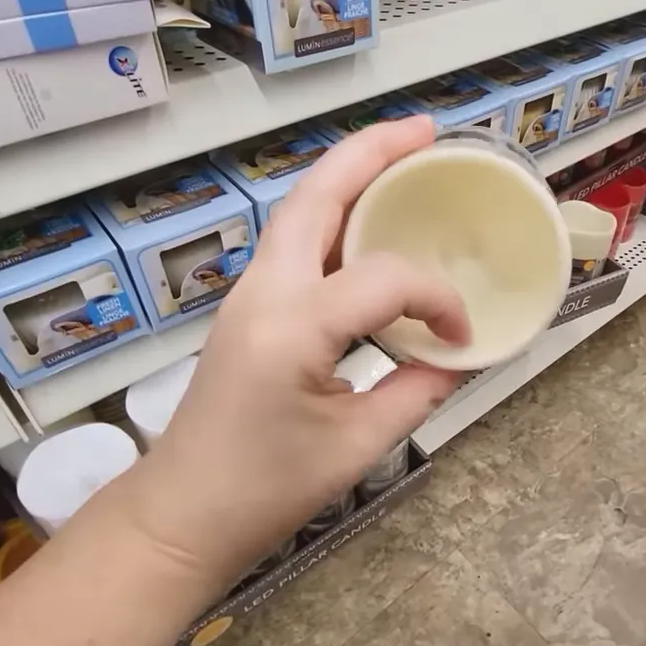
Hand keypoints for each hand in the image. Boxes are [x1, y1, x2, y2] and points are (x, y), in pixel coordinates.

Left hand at [126, 116, 468, 579]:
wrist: (183, 513)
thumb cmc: (264, 492)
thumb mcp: (355, 448)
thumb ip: (414, 392)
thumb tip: (455, 359)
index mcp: (293, 326)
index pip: (384, 278)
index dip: (436, 299)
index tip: (462, 339)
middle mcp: (266, 293)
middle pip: (316, 195)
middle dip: (371, 153)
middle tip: (427, 132)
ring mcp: (249, 296)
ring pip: (299, 212)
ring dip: (347, 177)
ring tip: (401, 157)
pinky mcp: (247, 310)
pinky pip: (294, 244)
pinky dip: (334, 218)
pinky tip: (368, 226)